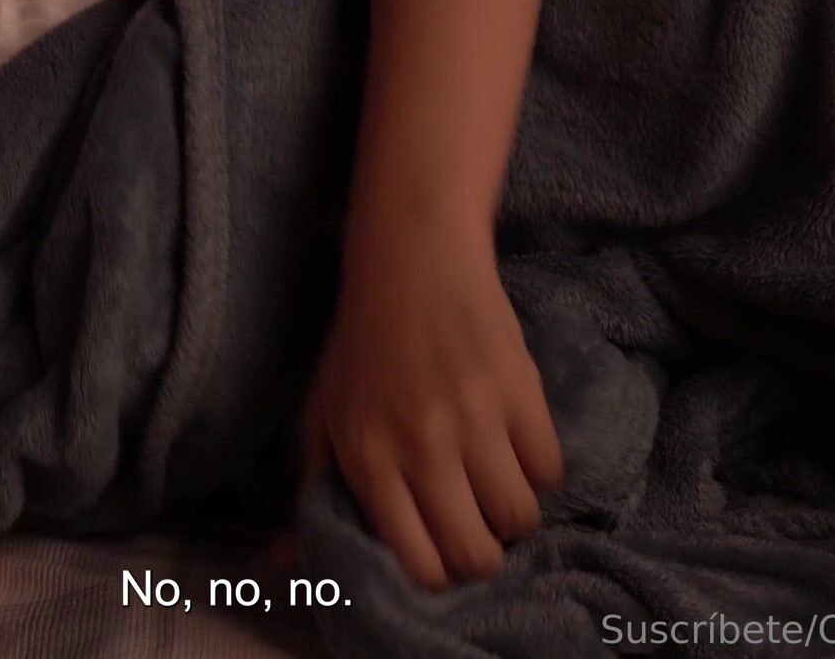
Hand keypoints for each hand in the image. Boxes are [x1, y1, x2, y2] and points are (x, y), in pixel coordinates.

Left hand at [297, 222, 562, 589]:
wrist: (412, 259)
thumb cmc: (362, 344)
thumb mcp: (322, 416)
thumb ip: (312, 490)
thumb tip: (285, 561)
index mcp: (368, 461)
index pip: (418, 564)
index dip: (436, 574)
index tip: (440, 553)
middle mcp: (421, 449)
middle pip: (475, 553)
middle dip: (480, 555)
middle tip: (475, 528)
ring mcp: (476, 421)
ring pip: (519, 518)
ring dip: (512, 515)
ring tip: (497, 487)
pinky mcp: (521, 391)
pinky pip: (549, 469)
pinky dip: (538, 470)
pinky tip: (516, 448)